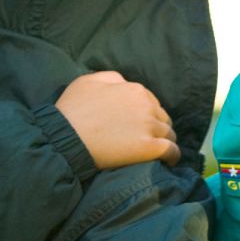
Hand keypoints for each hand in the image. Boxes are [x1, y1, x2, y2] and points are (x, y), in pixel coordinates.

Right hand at [57, 71, 179, 167]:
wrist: (66, 138)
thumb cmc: (73, 110)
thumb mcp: (89, 81)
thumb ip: (112, 78)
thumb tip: (125, 83)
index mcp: (134, 89)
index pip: (151, 101)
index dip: (146, 113)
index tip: (140, 124)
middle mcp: (146, 106)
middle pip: (163, 117)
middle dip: (158, 127)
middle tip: (148, 138)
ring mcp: (149, 127)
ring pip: (170, 134)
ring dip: (166, 141)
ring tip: (159, 151)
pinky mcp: (150, 148)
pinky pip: (172, 151)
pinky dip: (173, 156)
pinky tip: (169, 162)